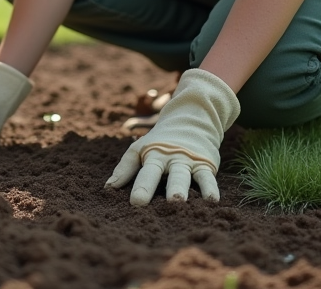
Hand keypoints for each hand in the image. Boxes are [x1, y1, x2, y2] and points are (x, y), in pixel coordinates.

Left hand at [106, 69, 239, 205]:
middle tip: (166, 203)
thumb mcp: (140, 149)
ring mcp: (189, 160)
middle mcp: (171, 158)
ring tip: (181, 201)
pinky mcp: (206, 164)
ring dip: (183, 188)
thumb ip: (125, 169)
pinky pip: (208, 177)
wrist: (192, 117)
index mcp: (153, 155)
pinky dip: (210, 188)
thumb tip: (107, 188)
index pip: (146, 172)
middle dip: (165, 188)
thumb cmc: (160, 141)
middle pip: (167, 174)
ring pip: (186, 176)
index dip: (142, 187)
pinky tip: (213, 202)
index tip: (136, 203)